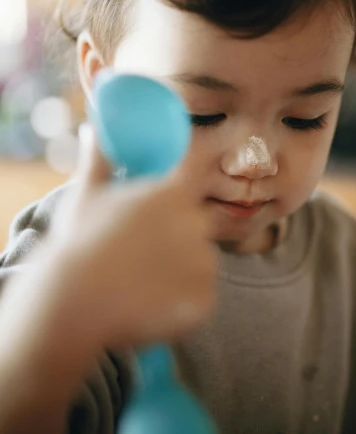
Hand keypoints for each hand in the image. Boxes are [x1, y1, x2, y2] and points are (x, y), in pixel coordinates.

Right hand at [4, 125, 216, 365]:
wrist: (73, 298)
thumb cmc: (77, 243)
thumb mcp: (87, 193)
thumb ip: (99, 158)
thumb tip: (93, 129)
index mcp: (174, 192)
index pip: (189, 190)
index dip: (171, 207)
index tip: (151, 225)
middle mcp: (197, 222)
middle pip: (196, 229)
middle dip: (174, 241)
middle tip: (138, 258)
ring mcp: (204, 262)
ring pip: (199, 265)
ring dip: (179, 274)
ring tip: (139, 284)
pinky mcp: (204, 298)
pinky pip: (200, 299)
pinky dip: (181, 305)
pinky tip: (150, 304)